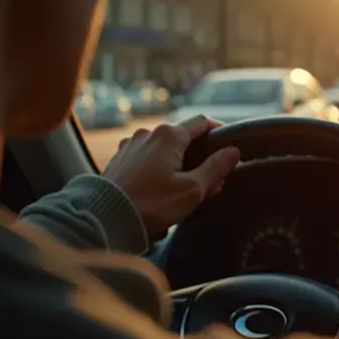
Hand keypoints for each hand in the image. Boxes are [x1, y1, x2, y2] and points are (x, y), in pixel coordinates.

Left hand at [103, 115, 239, 234]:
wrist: (106, 216)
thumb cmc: (152, 203)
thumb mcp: (192, 189)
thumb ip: (216, 168)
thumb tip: (233, 152)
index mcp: (169, 135)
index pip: (202, 122)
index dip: (219, 132)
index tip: (229, 147)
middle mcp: (148, 133)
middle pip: (184, 138)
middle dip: (201, 157)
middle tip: (212, 182)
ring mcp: (131, 145)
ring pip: (165, 149)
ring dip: (181, 164)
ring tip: (188, 190)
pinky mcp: (119, 159)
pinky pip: (148, 158)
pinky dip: (161, 168)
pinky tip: (164, 189)